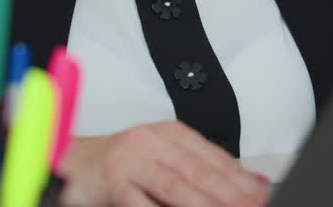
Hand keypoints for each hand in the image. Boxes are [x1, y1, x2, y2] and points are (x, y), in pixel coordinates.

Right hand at [56, 121, 270, 206]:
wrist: (71, 162)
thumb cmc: (122, 164)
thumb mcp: (164, 158)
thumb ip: (203, 170)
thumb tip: (251, 185)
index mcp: (169, 133)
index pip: (213, 156)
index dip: (241, 179)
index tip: (261, 196)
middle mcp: (150, 141)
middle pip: (198, 170)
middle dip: (229, 194)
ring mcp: (129, 161)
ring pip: (174, 184)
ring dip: (203, 204)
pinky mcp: (112, 182)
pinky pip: (140, 201)